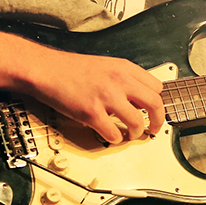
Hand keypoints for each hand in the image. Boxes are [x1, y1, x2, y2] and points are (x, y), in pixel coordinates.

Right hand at [27, 49, 164, 144]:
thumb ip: (124, 79)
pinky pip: (113, 133)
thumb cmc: (71, 68)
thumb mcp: (106, 65)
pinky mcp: (91, 113)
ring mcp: (106, 97)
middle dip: (158, 120)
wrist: (47, 69)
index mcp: (124, 68)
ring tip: (132, 134)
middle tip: (154, 128)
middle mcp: (119, 81)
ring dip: (137, 133)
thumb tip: (138, 97)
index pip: (156, 86)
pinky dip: (115, 138)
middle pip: (154, 103)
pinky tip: (112, 135)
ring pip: (137, 122)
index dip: (158, 101)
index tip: (155, 110)